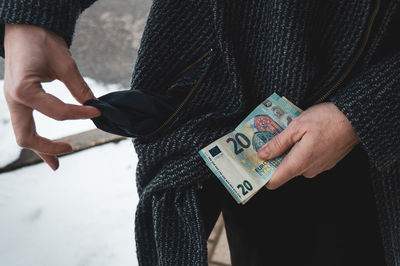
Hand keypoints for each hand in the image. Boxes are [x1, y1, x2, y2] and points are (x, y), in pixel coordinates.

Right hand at [3, 24, 100, 169]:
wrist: (23, 30)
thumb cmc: (41, 41)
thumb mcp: (64, 62)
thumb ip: (78, 86)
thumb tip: (94, 104)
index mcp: (24, 90)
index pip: (59, 113)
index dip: (82, 113)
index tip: (99, 110)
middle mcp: (14, 100)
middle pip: (27, 137)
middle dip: (49, 148)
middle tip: (72, 148)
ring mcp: (13, 102)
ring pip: (23, 135)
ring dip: (40, 149)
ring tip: (56, 163)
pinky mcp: (18, 101)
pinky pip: (25, 125)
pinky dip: (37, 139)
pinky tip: (49, 147)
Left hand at [257, 102, 359, 189]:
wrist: (357, 119)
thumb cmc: (326, 120)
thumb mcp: (296, 127)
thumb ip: (278, 143)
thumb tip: (261, 155)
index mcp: (298, 163)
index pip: (274, 182)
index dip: (261, 175)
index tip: (253, 165)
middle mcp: (308, 171)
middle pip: (283, 171)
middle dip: (274, 159)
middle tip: (269, 141)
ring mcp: (319, 168)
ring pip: (295, 165)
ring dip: (289, 153)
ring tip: (288, 135)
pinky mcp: (327, 163)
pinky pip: (307, 161)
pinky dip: (301, 152)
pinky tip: (303, 137)